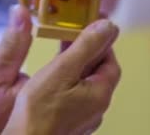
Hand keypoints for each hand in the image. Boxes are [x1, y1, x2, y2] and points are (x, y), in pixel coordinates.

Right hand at [2, 19, 120, 134]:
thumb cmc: (38, 111)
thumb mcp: (62, 69)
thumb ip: (86, 46)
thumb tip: (108, 26)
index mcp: (100, 93)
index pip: (110, 60)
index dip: (102, 41)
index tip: (89, 26)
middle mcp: (96, 108)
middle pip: (99, 72)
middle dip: (88, 51)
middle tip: (72, 35)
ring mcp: (83, 117)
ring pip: (85, 84)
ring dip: (76, 66)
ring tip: (60, 51)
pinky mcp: (69, 123)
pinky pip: (74, 96)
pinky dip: (68, 81)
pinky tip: (53, 77)